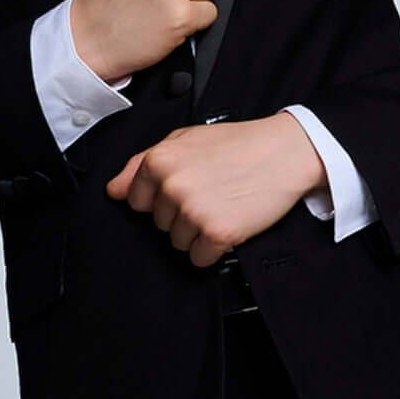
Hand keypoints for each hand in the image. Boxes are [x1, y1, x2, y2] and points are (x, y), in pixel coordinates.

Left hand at [105, 113, 328, 267]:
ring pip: (177, 243)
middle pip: (159, 224)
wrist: (285, 152)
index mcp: (159, 161)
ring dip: (197, 232)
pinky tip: (229, 223)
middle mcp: (172, 186)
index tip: (185, 188)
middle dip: (181, 214)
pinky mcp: (216, 232)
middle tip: (210, 192)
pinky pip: (199, 258)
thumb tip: (114, 190)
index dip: (161, 198)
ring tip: (221, 205)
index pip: (136, 201)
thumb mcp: (185, 140)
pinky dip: (213, 248)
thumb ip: (142, 163)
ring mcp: (193, 211)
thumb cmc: (238, 145)